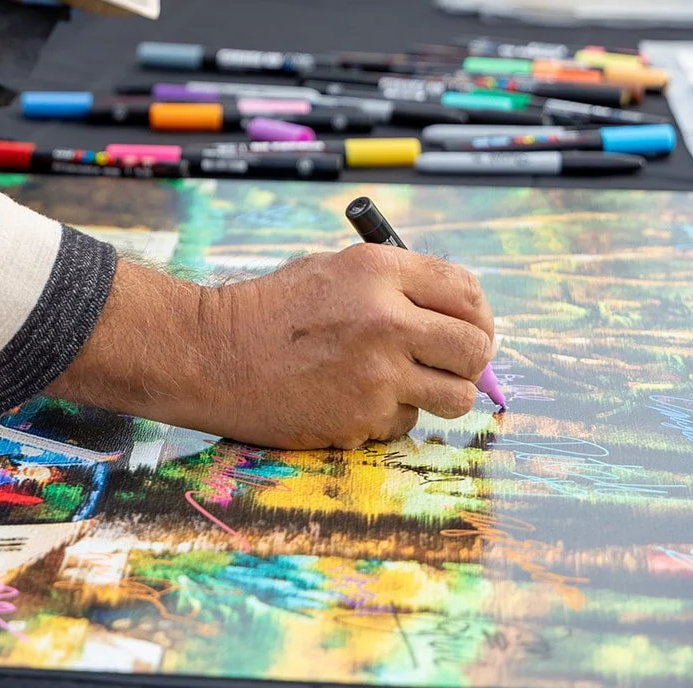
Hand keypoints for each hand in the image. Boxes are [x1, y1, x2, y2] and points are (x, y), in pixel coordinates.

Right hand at [49, 244, 495, 448]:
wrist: (213, 352)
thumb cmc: (273, 309)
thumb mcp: (334, 270)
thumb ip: (396, 288)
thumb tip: (457, 319)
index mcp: (381, 270)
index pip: (467, 292)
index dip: (478, 315)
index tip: (472, 329)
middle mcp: (388, 318)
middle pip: (475, 348)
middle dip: (470, 361)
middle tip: (451, 365)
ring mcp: (378, 373)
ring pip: (454, 396)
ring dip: (438, 395)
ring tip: (403, 385)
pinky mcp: (364, 418)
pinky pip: (406, 423)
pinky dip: (389, 417)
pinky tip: (352, 400)